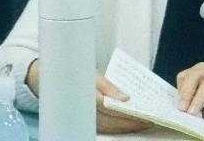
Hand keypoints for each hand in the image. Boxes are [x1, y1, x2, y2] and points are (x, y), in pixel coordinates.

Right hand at [24, 61, 146, 134]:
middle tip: (148, 122)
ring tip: (141, 125)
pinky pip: (104, 128)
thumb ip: (110, 87)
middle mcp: (84, 109)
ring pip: (108, 127)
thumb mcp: (94, 75)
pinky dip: (116, 128)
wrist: (55, 81)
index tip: (144, 113)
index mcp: (87, 95)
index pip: (110, 107)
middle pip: (111, 121)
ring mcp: (84, 118)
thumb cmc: (78, 75)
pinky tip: (127, 127)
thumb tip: (126, 98)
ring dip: (125, 128)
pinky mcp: (86, 121)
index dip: (127, 112)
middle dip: (130, 123)